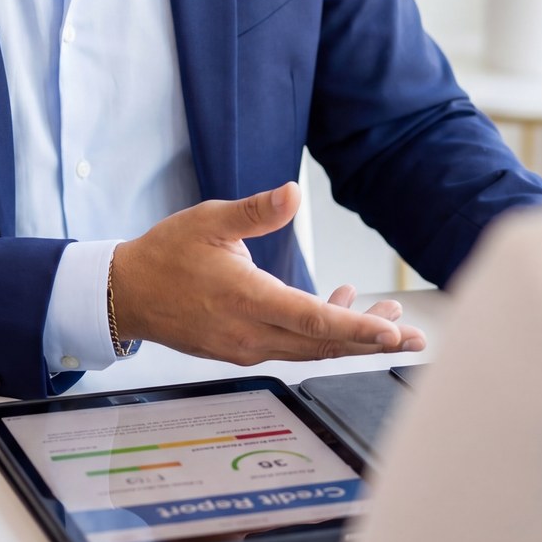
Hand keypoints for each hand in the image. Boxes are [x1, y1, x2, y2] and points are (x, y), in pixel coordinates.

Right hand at [110, 182, 426, 365]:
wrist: (126, 293)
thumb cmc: (166, 253)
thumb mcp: (210, 220)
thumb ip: (256, 211)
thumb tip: (293, 193)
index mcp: (246, 300)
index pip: (312, 319)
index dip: (357, 326)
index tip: (393, 330)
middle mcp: (250, 333)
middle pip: (322, 343)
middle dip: (371, 339)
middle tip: (415, 336)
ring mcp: (245, 346)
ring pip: (310, 348)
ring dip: (350, 336)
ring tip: (388, 319)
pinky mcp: (240, 348)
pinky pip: (291, 346)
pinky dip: (320, 333)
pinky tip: (336, 304)